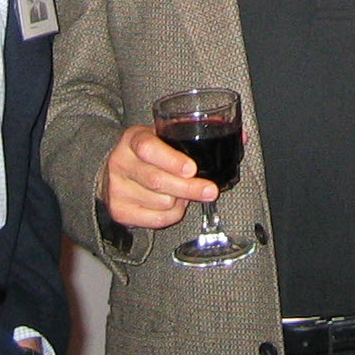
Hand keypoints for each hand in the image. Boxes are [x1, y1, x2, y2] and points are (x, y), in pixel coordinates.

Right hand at [100, 124, 218, 228]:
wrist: (112, 172)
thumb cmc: (148, 153)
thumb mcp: (164, 135)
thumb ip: (198, 135)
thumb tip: (242, 137)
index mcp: (133, 138)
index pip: (148, 148)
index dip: (171, 160)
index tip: (192, 168)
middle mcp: (121, 162)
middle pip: (157, 180)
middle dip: (189, 188)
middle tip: (210, 190)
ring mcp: (117, 188)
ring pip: (160, 202)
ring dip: (181, 200)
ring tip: (184, 192)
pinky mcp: (119, 210)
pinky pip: (155, 219)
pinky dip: (172, 214)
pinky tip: (174, 204)